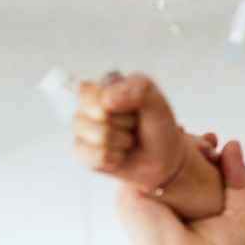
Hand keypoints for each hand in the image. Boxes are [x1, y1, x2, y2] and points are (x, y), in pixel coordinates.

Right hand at [74, 72, 188, 190]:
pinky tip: (120, 155)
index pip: (97, 89)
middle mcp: (88, 104)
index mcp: (104, 86)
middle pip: (99, 113)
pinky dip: (116, 158)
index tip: (135, 108)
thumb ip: (137, 90)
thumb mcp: (157, 102)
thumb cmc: (156, 127)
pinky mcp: (81, 151)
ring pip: (99, 136)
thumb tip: (106, 101)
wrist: (162, 158)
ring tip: (128, 140)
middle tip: (133, 125)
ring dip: (122, 142)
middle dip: (124, 122)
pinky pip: (97, 156)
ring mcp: (82, 128)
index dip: (120, 102)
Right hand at [115, 140, 244, 244]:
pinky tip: (182, 146)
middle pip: (165, 153)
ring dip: (174, 140)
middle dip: (186, 140)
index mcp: (179, 201)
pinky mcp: (129, 194)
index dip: (197, 147)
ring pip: (152, 151)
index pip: (182, 163)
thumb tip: (232, 143)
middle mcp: (157, 196)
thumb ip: (240, 179)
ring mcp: (140, 194)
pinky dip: (158, 147)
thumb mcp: (240, 214)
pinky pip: (139, 157)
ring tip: (202, 143)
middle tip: (210, 141)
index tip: (215, 143)